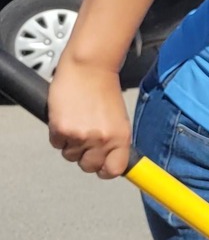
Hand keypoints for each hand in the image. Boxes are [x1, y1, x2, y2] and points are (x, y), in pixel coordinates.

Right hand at [48, 60, 132, 178]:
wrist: (89, 68)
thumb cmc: (104, 90)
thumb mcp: (118, 119)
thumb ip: (114, 141)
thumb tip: (110, 162)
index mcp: (121, 137)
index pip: (114, 170)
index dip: (105, 170)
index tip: (102, 167)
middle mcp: (103, 139)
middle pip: (89, 167)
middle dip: (85, 157)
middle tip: (85, 139)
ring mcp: (81, 136)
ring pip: (70, 156)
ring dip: (71, 144)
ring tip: (77, 123)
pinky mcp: (61, 129)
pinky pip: (56, 144)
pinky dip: (58, 135)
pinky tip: (66, 118)